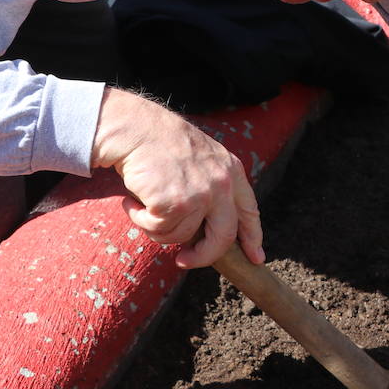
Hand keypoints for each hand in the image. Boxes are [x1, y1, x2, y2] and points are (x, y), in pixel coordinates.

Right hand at [91, 87, 263, 268]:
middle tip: (184, 260)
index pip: (249, 211)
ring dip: (158, 228)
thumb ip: (213, 187)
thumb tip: (207, 228)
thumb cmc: (161, 144)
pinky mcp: (174, 204)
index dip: (252, 237)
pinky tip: (133, 201)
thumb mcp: (202, 159)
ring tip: (144, 204)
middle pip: (223, 237)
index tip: (255, 257)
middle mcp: (222, 184)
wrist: (136, 128)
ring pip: (181, 236)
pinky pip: (157, 230)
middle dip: (203, 256)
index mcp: (231, 171)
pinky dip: (140, 220)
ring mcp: (199, 195)